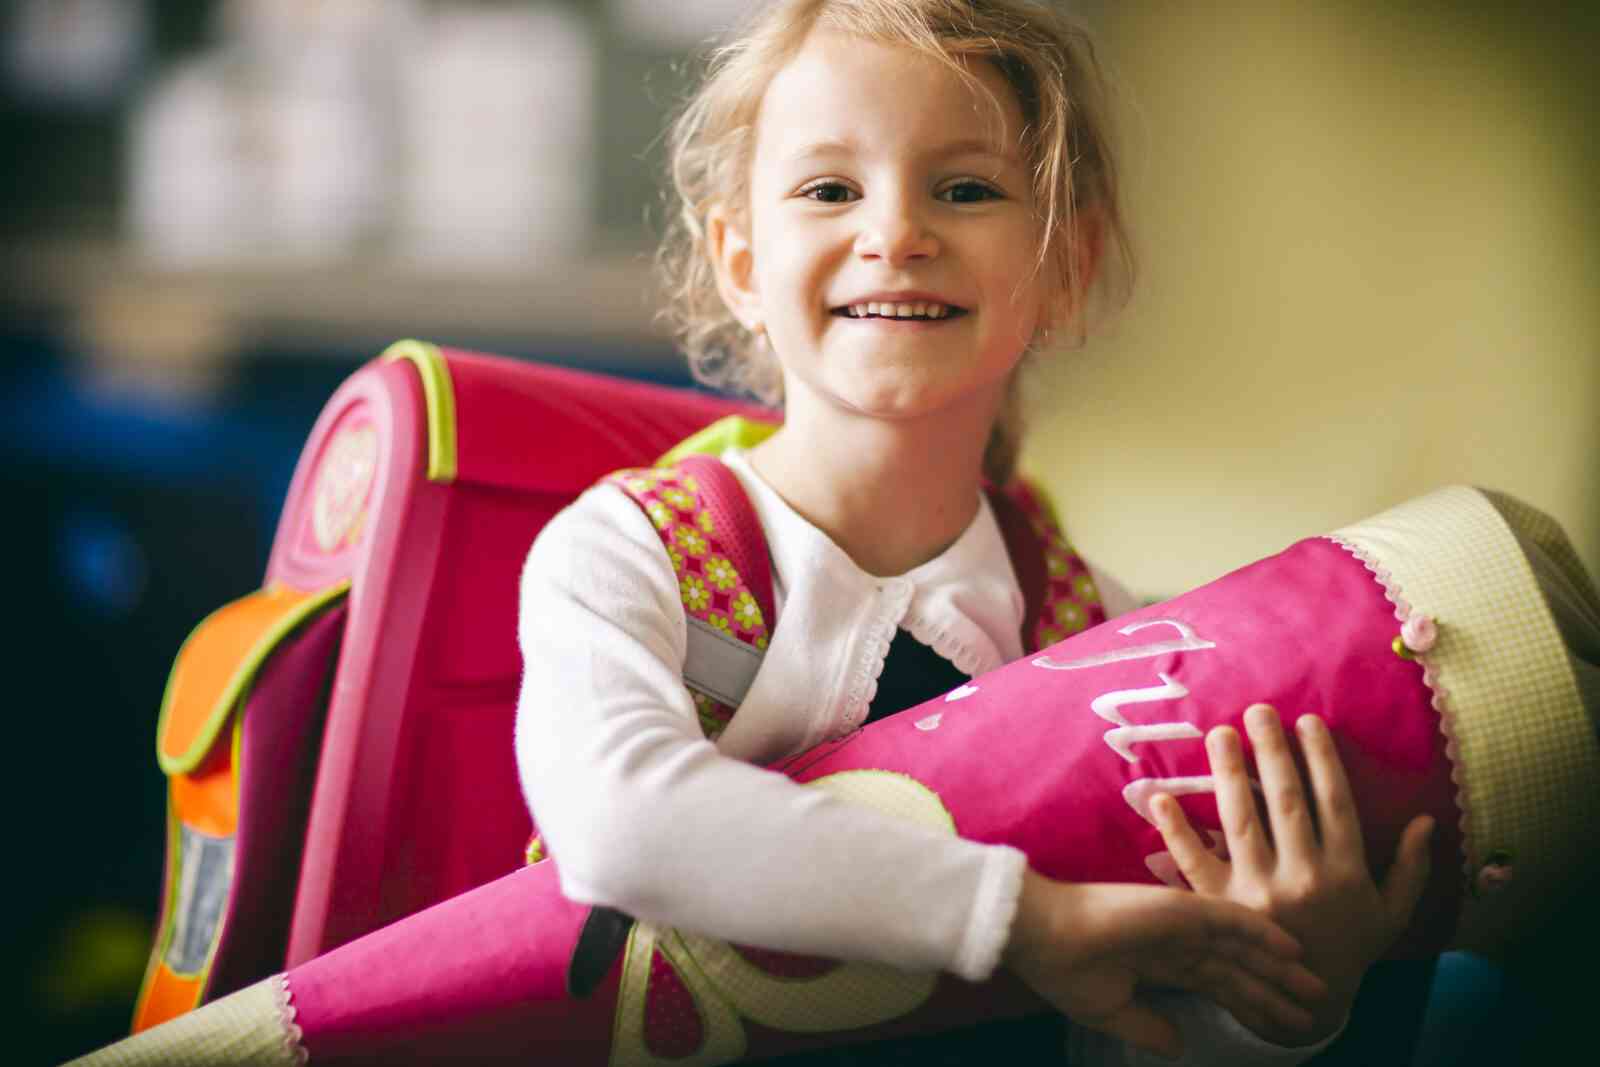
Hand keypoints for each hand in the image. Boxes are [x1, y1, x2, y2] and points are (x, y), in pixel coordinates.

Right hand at [1003, 868, 1326, 1059]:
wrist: (1041, 938)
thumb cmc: (1066, 971)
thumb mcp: (1111, 1012)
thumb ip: (1148, 1027)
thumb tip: (1180, 1046)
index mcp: (1162, 964)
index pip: (1220, 985)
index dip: (1253, 1003)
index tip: (1285, 1022)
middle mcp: (1179, 942)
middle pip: (1241, 969)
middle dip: (1278, 988)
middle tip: (1319, 1004)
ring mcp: (1182, 925)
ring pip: (1244, 948)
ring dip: (1281, 966)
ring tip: (1317, 985)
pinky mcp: (1180, 910)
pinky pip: (1231, 922)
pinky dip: (1262, 933)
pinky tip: (1291, 948)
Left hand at [1150, 704, 1433, 1045]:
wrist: (1309, 1002)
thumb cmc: (1351, 947)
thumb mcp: (1392, 913)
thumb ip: (1410, 867)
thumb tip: (1427, 820)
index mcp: (1345, 872)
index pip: (1334, 802)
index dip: (1322, 759)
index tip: (1308, 722)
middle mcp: (1301, 877)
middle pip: (1284, 801)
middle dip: (1271, 751)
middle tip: (1258, 711)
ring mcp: (1258, 891)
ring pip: (1240, 821)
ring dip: (1227, 773)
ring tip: (1219, 733)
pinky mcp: (1220, 907)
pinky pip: (1194, 863)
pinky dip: (1176, 830)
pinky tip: (1161, 796)